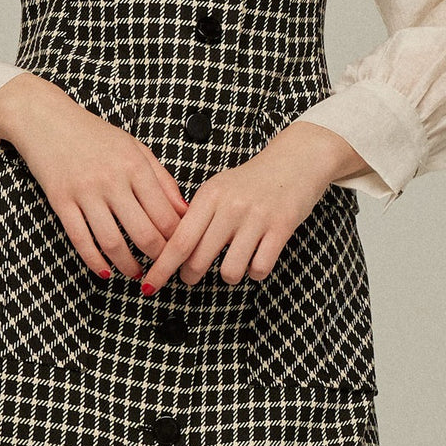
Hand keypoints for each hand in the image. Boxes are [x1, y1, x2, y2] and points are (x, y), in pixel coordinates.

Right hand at [3, 78, 189, 279]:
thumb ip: (162, 179)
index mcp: (134, 165)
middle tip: (162, 268)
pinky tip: (105, 271)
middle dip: (157, 258)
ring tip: (136, 273)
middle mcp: (112, 179)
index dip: (176, 239)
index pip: (165, 214)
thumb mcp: (134, 148)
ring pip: (112, 242)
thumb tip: (185, 211)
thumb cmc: (94, 134)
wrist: (46, 119)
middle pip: (143, 233)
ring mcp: (84, 191)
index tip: (180, 250)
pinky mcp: (60, 201)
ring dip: (127, 265)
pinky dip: (94, 262)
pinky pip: (80, 240)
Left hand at [139, 122, 368, 294]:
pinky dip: (255, 272)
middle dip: (190, 276)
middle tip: (191, 276)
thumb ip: (197, 215)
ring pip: (229, 271)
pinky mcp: (281, 228)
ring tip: (232, 263)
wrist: (296, 160)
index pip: (178, 240)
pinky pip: (259, 269)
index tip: (149, 285)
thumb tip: (172, 250)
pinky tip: (255, 259)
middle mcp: (230, 207)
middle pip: (198, 259)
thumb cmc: (252, 180)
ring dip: (228, 275)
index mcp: (209, 196)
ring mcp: (256, 218)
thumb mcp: (219, 188)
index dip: (162, 268)